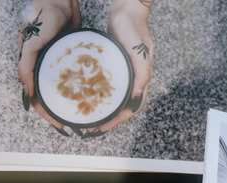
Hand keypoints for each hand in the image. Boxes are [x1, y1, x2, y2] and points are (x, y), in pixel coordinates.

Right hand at [17, 0, 80, 136]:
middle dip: (59, 113)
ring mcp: (54, 63)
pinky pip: (72, 77)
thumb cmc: (43, 20)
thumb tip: (27, 93)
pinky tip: (90, 95)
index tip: (60, 125)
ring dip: (69, 102)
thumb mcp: (33, 44)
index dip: (47, 114)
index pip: (36, 98)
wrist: (59, 1)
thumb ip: (26, 66)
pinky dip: (78, 87)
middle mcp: (41, 68)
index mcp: (30, 67)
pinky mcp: (67, 57)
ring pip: (60, 88)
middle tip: (72, 125)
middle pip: (48, 97)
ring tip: (81, 114)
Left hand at [91, 0, 153, 133]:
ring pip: (113, 97)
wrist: (127, 10)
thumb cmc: (135, 30)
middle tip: (89, 127)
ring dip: (101, 108)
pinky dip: (95, 92)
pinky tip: (83, 94)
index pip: (131, 108)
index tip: (101, 127)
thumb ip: (142, 75)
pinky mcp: (114, 65)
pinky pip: (105, 84)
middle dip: (106, 119)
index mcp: (141, 80)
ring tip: (85, 115)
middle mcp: (133, 80)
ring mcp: (124, 72)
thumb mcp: (140, 53)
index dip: (117, 121)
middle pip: (121, 107)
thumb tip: (136, 97)